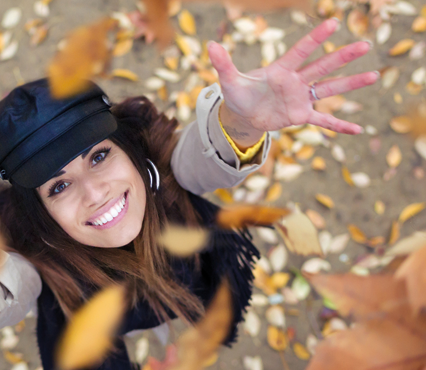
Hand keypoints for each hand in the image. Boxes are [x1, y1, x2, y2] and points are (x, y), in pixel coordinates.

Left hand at [207, 18, 378, 139]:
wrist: (243, 115)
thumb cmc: (238, 94)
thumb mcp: (230, 81)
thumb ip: (223, 64)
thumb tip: (210, 45)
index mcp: (281, 70)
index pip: (300, 51)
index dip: (315, 39)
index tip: (333, 23)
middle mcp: (295, 81)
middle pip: (323, 66)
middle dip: (342, 56)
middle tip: (364, 44)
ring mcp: (300, 98)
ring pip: (329, 88)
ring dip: (350, 84)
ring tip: (374, 75)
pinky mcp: (300, 116)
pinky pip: (323, 120)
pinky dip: (338, 126)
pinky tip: (357, 130)